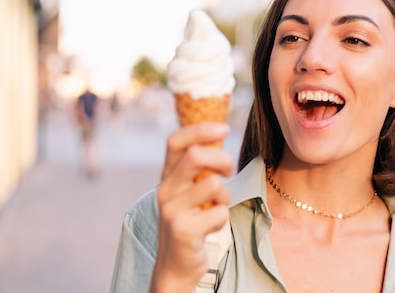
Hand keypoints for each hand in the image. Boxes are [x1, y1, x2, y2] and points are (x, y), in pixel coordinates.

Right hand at [149, 123, 232, 292]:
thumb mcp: (188, 192)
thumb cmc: (190, 222)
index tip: (225, 128)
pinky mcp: (183, 230)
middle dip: (222, 159)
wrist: (175, 266)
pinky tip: (213, 227)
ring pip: (213, 185)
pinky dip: (223, 218)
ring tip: (218, 207)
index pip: (176, 141)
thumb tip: (218, 133)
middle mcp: (165, 190)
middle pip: (195, 155)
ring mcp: (172, 211)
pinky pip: (219, 212)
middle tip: (229, 173)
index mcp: (166, 177)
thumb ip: (197, 168)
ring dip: (225, 196)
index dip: (201, 129)